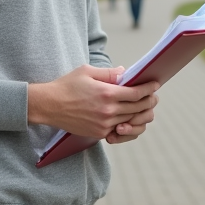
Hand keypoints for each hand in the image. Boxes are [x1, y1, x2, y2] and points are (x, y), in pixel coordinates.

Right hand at [28, 64, 158, 139]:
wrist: (49, 105)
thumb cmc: (67, 85)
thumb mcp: (87, 71)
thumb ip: (109, 73)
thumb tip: (125, 73)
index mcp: (107, 93)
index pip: (137, 93)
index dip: (149, 89)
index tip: (155, 85)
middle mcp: (108, 110)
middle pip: (138, 108)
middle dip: (149, 101)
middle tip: (154, 96)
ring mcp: (104, 124)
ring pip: (131, 120)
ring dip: (141, 114)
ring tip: (145, 107)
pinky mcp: (98, 133)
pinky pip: (120, 130)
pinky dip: (128, 124)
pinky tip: (130, 117)